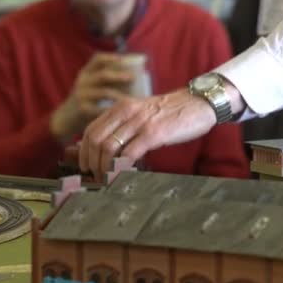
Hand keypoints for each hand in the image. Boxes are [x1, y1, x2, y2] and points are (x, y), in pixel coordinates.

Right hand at [50, 53, 132, 139]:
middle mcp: (83, 81)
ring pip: (105, 92)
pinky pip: (101, 108)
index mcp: (85, 73)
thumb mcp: (89, 87)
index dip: (112, 57)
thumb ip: (104, 83)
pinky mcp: (83, 109)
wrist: (65, 120)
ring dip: (121, 95)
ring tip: (133, 100)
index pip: (97, 59)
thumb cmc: (84, 103)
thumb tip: (134, 80)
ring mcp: (82, 95)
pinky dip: (114, 109)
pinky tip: (123, 112)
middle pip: (103, 74)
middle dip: (120, 75)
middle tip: (133, 78)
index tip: (125, 59)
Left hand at [79, 89, 216, 179]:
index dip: (84, 151)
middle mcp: (126, 112)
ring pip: (108, 148)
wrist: (198, 103)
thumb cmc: (170, 113)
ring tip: (107, 179)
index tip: (86, 166)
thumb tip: (107, 148)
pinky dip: (120, 168)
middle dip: (91, 162)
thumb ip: (124, 126)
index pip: (91, 130)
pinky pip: (128, 154)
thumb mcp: (141, 113)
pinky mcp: (153, 134)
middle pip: (94, 140)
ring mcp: (139, 122)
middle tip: (96, 176)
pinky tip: (121, 176)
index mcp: (120, 108)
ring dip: (103, 168)